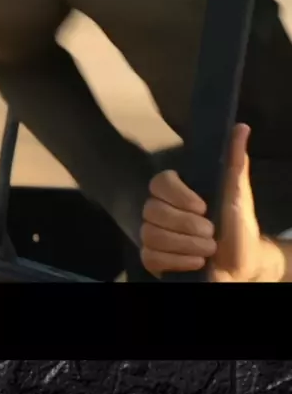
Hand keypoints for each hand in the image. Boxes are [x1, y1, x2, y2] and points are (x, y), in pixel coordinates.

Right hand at [140, 124, 283, 281]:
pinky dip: (176, 262)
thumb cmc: (239, 227)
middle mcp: (161, 210)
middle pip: (152, 210)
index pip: (159, 182)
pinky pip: (150, 256)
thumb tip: (241, 127)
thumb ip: (235, 162)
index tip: (203, 207)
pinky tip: (196, 263)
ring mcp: (154, 234)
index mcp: (179, 191)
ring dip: (185, 245)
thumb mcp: (238, 195)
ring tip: (208, 249)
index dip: (178, 195)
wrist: (242, 265)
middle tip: (211, 232)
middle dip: (186, 225)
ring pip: (151, 234)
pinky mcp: (153, 258)